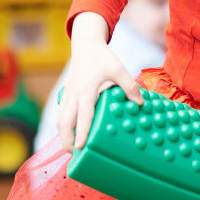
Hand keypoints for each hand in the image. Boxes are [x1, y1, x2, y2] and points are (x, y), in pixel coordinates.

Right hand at [58, 12, 142, 152]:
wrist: (85, 45)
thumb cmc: (102, 58)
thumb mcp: (118, 68)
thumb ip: (129, 86)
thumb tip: (139, 103)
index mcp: (86, 91)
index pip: (83, 116)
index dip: (81, 132)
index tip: (80, 147)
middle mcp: (74, 95)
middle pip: (64, 123)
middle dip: (67, 140)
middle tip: (75, 154)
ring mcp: (67, 95)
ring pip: (60, 120)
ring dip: (64, 135)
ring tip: (73, 149)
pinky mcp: (66, 95)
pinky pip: (61, 114)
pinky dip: (64, 126)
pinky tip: (71, 133)